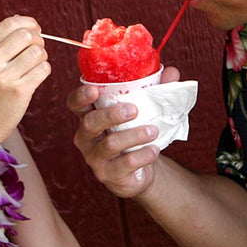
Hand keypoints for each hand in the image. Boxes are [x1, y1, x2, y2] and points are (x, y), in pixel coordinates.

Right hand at [0, 15, 50, 146]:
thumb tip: (27, 25)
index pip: (11, 22)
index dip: (29, 23)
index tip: (35, 31)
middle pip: (28, 34)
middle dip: (38, 40)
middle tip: (35, 52)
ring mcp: (3, 77)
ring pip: (38, 52)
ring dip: (42, 58)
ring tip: (33, 68)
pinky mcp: (18, 91)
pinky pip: (44, 69)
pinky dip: (44, 71)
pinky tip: (34, 78)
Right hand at [67, 66, 181, 197]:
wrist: (143, 165)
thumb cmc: (137, 130)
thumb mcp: (146, 108)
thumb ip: (157, 88)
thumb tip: (171, 71)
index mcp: (90, 115)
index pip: (75, 103)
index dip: (81, 96)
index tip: (95, 90)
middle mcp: (87, 136)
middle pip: (91, 123)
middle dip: (112, 115)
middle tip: (134, 110)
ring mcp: (95, 158)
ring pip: (109, 145)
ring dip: (133, 135)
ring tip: (153, 131)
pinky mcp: (108, 175)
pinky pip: (123, 164)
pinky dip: (141, 155)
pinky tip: (154, 150)